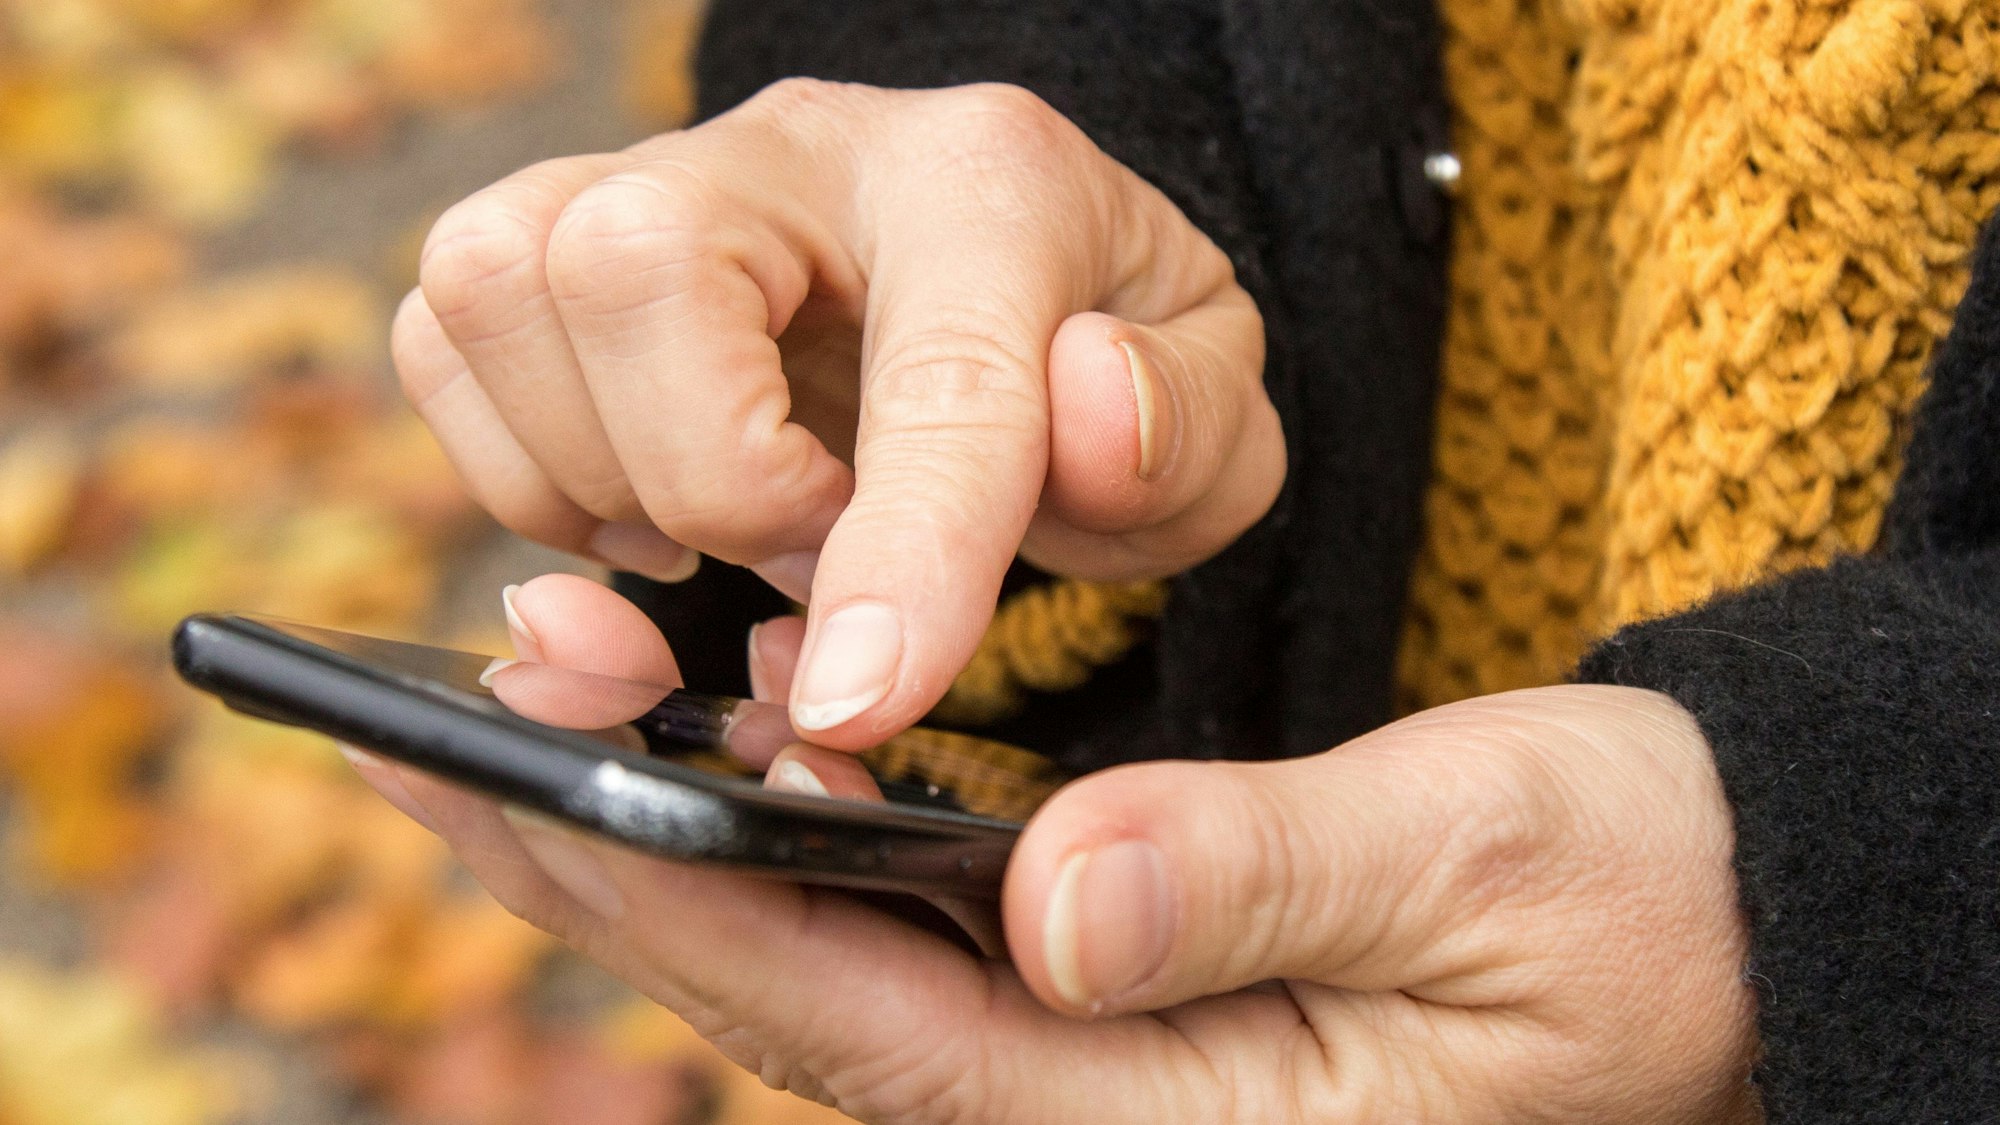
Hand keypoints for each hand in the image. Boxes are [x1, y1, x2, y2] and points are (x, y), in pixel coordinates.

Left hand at [348, 576, 1760, 1122]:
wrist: (1722, 923)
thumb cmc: (1631, 908)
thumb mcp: (1481, 871)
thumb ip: (1267, 876)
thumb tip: (1053, 892)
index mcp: (1165, 1116)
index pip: (860, 1015)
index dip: (670, 896)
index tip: (507, 779)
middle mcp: (1095, 1111)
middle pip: (796, 1003)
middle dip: (610, 862)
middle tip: (430, 724)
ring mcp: (1093, 1062)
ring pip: (829, 967)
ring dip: (679, 838)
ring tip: (531, 708)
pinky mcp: (1109, 996)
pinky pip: (902, 932)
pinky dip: (788, 835)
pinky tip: (712, 755)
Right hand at [391, 80, 1281, 746]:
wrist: (1008, 285)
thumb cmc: (1099, 368)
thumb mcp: (1206, 424)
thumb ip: (1178, 435)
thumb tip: (1086, 416)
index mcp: (993, 185)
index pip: (940, 368)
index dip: (901, 546)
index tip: (862, 699)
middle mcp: (801, 148)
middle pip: (634, 265)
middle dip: (710, 478)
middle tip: (808, 555)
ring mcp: (657, 175)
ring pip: (500, 279)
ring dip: (595, 473)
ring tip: (721, 535)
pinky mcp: (557, 236)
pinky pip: (444, 333)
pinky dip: (521, 464)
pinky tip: (645, 510)